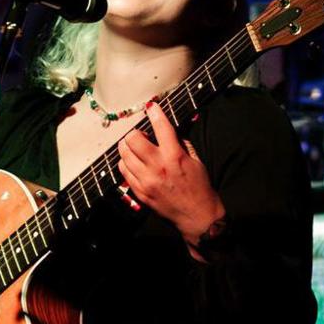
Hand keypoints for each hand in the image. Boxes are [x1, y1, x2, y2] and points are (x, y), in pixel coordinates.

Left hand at [117, 100, 225, 246]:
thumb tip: (168, 129)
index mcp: (174, 157)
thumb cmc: (199, 187)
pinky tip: (133, 162)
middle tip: (141, 135)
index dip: (155, 113)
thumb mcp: (195, 160)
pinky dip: (126, 163)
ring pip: (124, 154)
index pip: (161, 128)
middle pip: (133, 139)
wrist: (196, 216)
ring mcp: (146, 181)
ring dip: (127, 146)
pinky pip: (123, 171)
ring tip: (135, 147)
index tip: (152, 106)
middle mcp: (157, 167)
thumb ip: (181, 143)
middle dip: (135, 133)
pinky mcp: (139, 192)